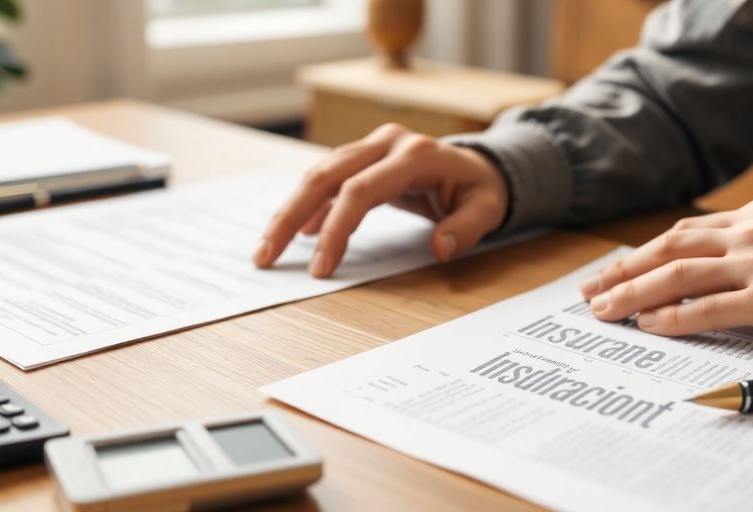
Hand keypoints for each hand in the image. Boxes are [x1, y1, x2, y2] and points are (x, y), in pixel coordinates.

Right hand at [254, 123, 508, 277]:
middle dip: (289, 216)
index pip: (360, 190)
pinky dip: (308, 207)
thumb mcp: (487, 209)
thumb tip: (440, 249)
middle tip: (265, 256)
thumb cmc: (480, 191)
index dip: (336, 228)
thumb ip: (466, 229)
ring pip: (318, 175)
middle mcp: (387, 142)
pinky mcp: (362, 157)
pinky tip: (296, 233)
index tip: (321, 267)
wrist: (478, 166)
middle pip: (325, 175)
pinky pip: (327, 180)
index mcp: (415, 154)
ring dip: (289, 211)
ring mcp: (372, 146)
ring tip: (267, 248)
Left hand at [579, 196, 752, 341]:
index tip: (613, 270)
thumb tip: (707, 269)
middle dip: (623, 270)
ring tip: (603, 309)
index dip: (641, 254)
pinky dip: (673, 316)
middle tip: (589, 290)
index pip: (682, 234)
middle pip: (668, 248)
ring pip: (678, 274)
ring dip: (633, 293)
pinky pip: (708, 307)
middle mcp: (749, 233)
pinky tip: (647, 325)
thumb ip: (751, 245)